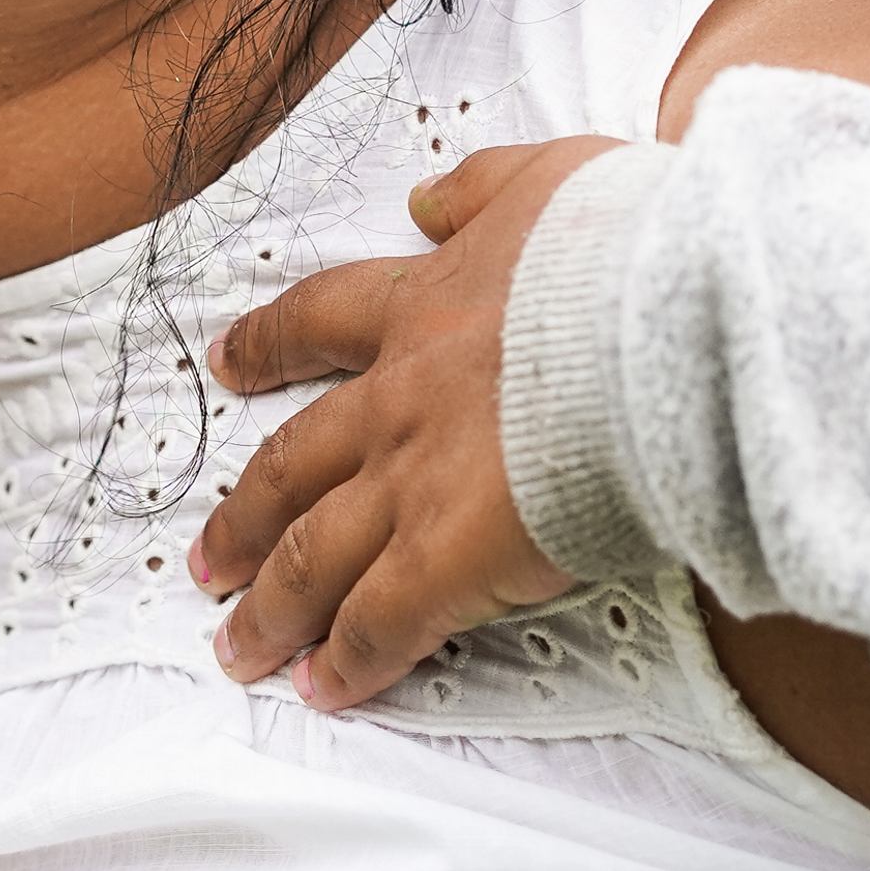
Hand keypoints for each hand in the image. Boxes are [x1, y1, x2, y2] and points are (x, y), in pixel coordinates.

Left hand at [187, 136, 614, 708]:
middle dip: (243, 516)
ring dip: (272, 606)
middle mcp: (398, 398)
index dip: (267, 345)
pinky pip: (381, 622)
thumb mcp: (545, 180)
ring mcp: (415, 481)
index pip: (319, 322)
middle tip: (205, 558)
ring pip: (313, 553)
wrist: (664, 321)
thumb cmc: (628, 250)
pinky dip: (348, 661)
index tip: (227, 363)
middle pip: (291, 463)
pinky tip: (325, 690)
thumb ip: (480, 189)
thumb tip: (427, 197)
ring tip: (238, 646)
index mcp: (422, 305)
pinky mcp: (451, 556)